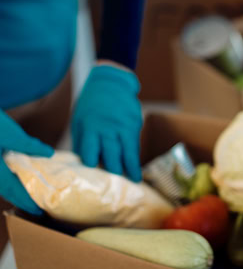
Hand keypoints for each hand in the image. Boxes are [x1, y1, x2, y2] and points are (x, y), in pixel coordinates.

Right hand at [0, 111, 52, 214]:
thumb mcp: (9, 133)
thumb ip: (28, 145)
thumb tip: (48, 153)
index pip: (12, 190)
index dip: (25, 202)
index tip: (37, 211)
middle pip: (4, 190)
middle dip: (18, 198)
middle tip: (33, 206)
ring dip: (10, 189)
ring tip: (24, 193)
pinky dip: (5, 180)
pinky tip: (11, 175)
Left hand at [72, 65, 142, 181]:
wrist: (111, 82)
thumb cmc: (92, 104)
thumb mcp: (80, 120)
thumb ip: (83, 141)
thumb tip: (84, 163)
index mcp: (89, 128)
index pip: (91, 153)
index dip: (93, 167)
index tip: (95, 179)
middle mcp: (107, 128)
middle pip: (111, 155)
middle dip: (115, 172)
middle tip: (117, 186)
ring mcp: (123, 125)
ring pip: (127, 151)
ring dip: (131, 168)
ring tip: (134, 180)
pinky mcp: (135, 123)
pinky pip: (134, 143)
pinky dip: (135, 156)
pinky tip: (136, 166)